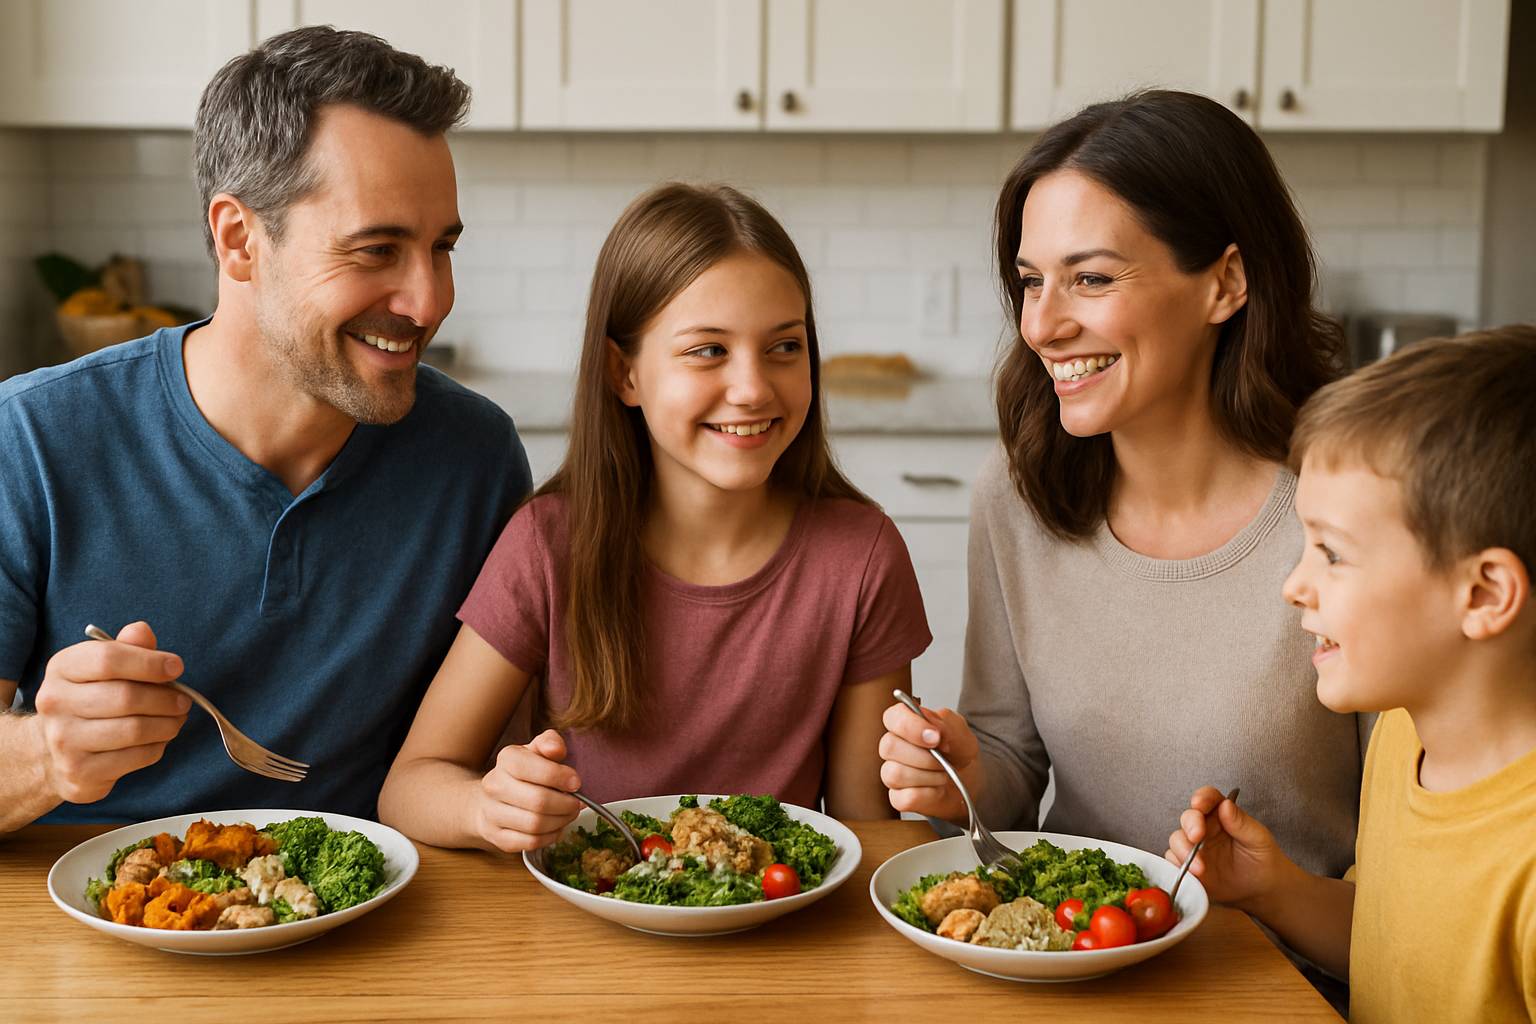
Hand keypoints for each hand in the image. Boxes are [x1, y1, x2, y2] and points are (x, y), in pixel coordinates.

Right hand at [32, 621, 189, 803]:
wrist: (52, 750)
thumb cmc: (91, 697)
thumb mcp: (103, 666)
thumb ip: (127, 646)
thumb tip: (142, 631)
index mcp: (62, 668)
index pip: (108, 659)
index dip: (150, 662)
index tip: (176, 667)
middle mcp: (55, 703)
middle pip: (126, 697)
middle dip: (165, 699)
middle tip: (183, 700)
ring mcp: (63, 740)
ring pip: (133, 730)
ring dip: (167, 724)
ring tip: (176, 719)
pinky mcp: (79, 772)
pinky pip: (134, 758)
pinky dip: (157, 746)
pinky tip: (158, 739)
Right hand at [472, 729, 583, 852]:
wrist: (490, 798)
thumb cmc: (522, 774)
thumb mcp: (536, 752)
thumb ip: (550, 743)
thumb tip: (556, 749)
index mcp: (506, 759)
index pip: (531, 767)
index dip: (559, 776)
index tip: (576, 782)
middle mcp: (494, 786)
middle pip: (538, 801)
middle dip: (566, 804)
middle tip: (577, 803)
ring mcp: (492, 813)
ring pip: (535, 824)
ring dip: (561, 821)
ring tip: (568, 814)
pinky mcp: (497, 837)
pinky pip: (530, 842)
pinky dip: (550, 837)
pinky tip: (555, 827)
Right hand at [878, 701, 981, 821]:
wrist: (969, 779)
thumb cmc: (958, 751)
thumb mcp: (960, 732)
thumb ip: (946, 725)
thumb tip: (931, 730)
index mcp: (904, 722)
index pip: (892, 718)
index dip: (911, 727)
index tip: (935, 737)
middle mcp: (892, 747)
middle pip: (889, 747)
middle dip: (925, 756)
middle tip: (944, 758)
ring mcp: (891, 772)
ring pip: (896, 774)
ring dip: (929, 776)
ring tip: (943, 773)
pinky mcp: (897, 797)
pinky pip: (905, 798)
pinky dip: (929, 794)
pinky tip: (937, 789)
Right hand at [1164, 787, 1295, 912]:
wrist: (1262, 890)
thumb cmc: (1263, 860)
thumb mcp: (1259, 840)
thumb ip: (1242, 823)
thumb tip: (1225, 805)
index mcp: (1222, 815)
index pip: (1208, 798)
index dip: (1202, 798)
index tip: (1199, 804)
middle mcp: (1205, 828)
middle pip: (1188, 817)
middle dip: (1190, 825)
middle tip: (1196, 836)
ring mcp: (1195, 847)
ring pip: (1177, 839)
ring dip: (1184, 850)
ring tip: (1199, 868)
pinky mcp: (1188, 866)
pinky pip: (1174, 862)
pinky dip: (1178, 867)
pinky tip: (1192, 875)